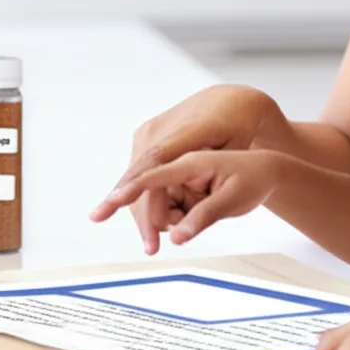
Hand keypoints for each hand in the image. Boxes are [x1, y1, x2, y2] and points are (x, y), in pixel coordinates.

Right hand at [103, 85, 281, 253]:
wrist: (232, 102)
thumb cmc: (237, 132)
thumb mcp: (232, 167)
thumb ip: (210, 201)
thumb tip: (182, 233)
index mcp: (187, 133)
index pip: (154, 161)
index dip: (133, 184)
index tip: (112, 203)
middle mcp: (161, 130)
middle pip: (140, 177)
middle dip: (142, 215)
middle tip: (150, 247)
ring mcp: (150, 132)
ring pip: (137, 178)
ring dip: (144, 210)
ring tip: (157, 238)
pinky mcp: (147, 137)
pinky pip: (142, 172)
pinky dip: (148, 196)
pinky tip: (160, 216)